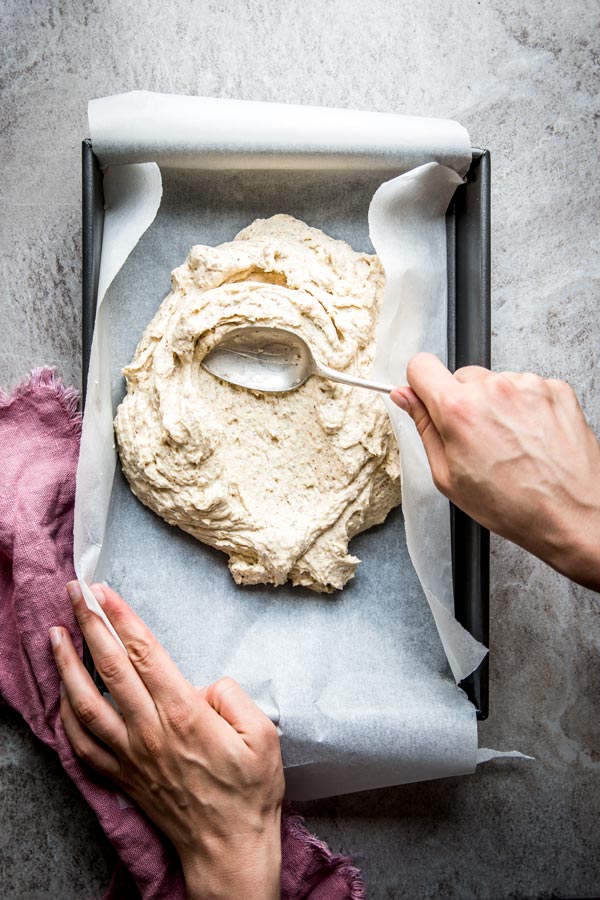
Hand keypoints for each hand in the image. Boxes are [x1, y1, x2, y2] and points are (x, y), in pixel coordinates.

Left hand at [49, 582, 283, 899]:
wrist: (228, 847)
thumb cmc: (249, 791)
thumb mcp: (263, 735)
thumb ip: (233, 696)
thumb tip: (205, 684)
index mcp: (184, 715)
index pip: (144, 654)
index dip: (121, 619)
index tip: (104, 592)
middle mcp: (149, 731)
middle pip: (110, 668)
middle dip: (89, 624)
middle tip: (75, 593)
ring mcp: (129, 755)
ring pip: (85, 703)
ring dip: (67, 664)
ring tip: (55, 633)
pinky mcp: (121, 775)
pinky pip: (81, 743)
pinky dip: (65, 714)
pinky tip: (62, 692)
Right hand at [391, 353, 599, 591]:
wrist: (572, 514)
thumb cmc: (513, 505)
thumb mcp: (448, 476)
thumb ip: (424, 428)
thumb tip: (405, 398)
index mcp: (459, 410)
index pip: (422, 366)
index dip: (420, 384)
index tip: (427, 398)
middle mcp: (493, 389)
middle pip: (461, 377)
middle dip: (462, 402)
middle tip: (477, 441)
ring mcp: (528, 385)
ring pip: (495, 383)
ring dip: (496, 405)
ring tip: (510, 445)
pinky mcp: (555, 389)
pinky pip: (527, 388)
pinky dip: (525, 408)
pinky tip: (530, 439)